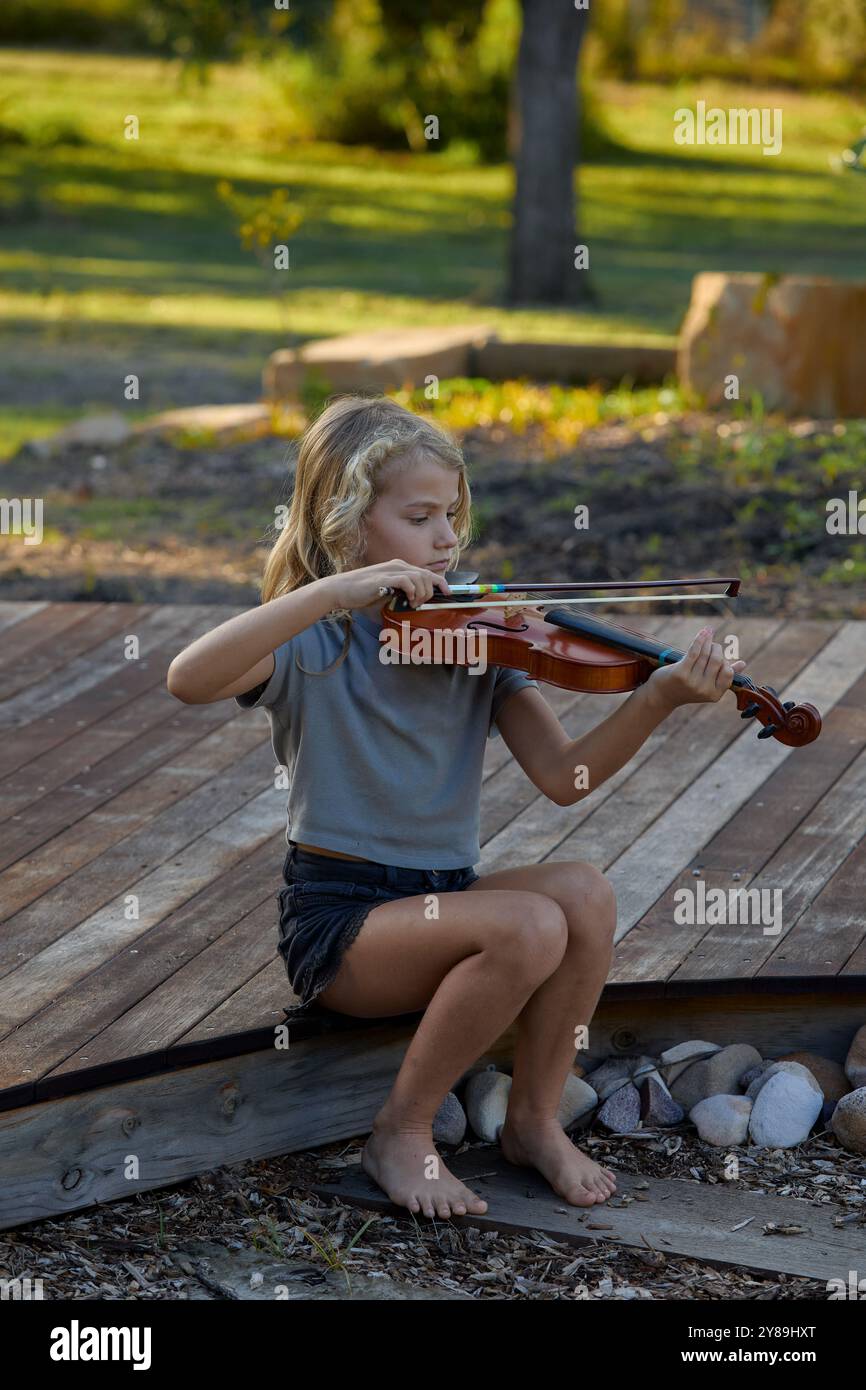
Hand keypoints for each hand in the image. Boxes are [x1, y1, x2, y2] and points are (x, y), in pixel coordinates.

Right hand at [325, 559, 451, 610]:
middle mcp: (398, 565)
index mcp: (399, 568)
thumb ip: (399, 599)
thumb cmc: (361, 595)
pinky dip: (411, 590)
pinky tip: (407, 599)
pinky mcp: (384, 577)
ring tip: (413, 604)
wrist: (341, 590)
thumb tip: (411, 612)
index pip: (426, 573)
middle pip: (426, 575)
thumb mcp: (385, 596)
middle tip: (422, 604)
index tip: (448, 593)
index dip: (440, 583)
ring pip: (419, 577)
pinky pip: (407, 580)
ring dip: (421, 593)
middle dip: (431, 591)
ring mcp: (391, 570)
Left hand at [647, 626, 746, 712]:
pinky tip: (704, 632)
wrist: (662, 695)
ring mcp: (692, 682)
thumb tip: (743, 664)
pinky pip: (694, 651)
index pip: (728, 672)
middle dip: (715, 648)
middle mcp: (704, 690)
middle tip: (712, 644)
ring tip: (707, 634)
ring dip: (707, 641)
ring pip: (705, 654)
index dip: (725, 661)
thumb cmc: (686, 687)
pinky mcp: (680, 673)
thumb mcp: (706, 684)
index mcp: (714, 695)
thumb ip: (724, 675)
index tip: (719, 655)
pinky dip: (700, 639)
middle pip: (716, 660)